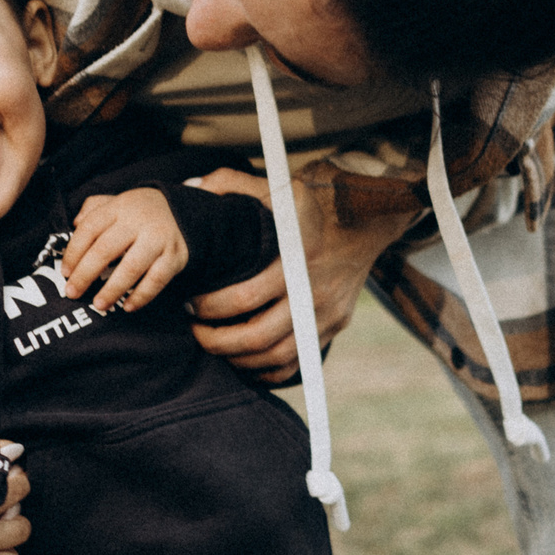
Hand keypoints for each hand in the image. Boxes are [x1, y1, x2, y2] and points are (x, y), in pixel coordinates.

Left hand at [64, 187, 187, 312]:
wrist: (182, 209)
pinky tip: (128, 306)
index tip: (65, 272)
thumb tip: (74, 225)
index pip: (89, 229)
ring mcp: (158, 239)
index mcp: (119, 207)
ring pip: (131, 267)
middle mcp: (138, 221)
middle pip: (105, 249)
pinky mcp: (175, 256)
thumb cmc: (140, 211)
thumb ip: (93, 209)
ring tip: (99, 305)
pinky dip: (141, 295)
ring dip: (112, 289)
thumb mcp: (116, 202)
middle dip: (85, 274)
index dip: (73, 252)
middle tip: (73, 293)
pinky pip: (156, 280)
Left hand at [184, 166, 417, 381]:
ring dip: (237, 358)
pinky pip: (296, 363)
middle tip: (195, 329)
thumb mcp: (276, 186)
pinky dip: (267, 370)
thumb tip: (191, 190)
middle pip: (256, 335)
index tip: (190, 302)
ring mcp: (325, 314)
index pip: (244, 298)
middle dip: (215, 340)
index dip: (209, 307)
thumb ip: (231, 184)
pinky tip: (245, 359)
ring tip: (215, 343)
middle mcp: (312, 291)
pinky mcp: (333, 326)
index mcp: (294, 259)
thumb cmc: (311, 205)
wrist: (365, 222)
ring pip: (275, 356)